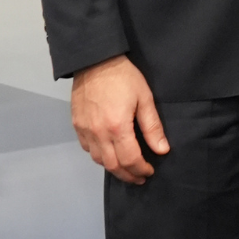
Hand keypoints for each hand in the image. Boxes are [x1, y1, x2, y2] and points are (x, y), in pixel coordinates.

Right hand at [71, 54, 167, 184]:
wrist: (95, 61)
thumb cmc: (123, 76)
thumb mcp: (145, 99)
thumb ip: (152, 127)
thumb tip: (161, 149)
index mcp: (117, 127)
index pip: (130, 160)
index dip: (141, 170)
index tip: (149, 172)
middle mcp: (98, 133)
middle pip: (112, 165)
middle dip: (128, 175)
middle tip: (139, 177)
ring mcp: (85, 130)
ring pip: (98, 160)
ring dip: (113, 167)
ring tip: (126, 168)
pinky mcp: (77, 125)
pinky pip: (87, 148)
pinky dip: (99, 155)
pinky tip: (109, 152)